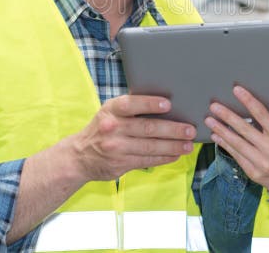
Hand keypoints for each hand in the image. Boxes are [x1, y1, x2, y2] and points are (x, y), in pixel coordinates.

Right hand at [71, 94, 195, 181]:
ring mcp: (116, 148)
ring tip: (188, 145)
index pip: (131, 104)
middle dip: (172, 129)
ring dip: (173, 146)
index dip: (150, 104)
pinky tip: (175, 155)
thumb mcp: (110, 113)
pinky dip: (163, 158)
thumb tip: (167, 106)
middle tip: (190, 130)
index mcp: (111, 110)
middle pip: (147, 128)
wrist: (79, 156)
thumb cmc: (102, 128)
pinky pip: (147, 160)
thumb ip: (131, 109)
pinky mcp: (120, 164)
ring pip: (150, 147)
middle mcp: (112, 128)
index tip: (168, 104)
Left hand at [205, 85, 268, 194]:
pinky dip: (224, 144)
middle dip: (228, 116)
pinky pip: (236, 155)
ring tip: (210, 120)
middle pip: (245, 129)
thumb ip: (267, 125)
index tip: (236, 90)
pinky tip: (216, 136)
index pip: (262, 114)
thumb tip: (245, 109)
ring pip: (237, 143)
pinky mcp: (253, 172)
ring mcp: (261, 162)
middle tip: (214, 106)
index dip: (248, 101)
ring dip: (221, 130)